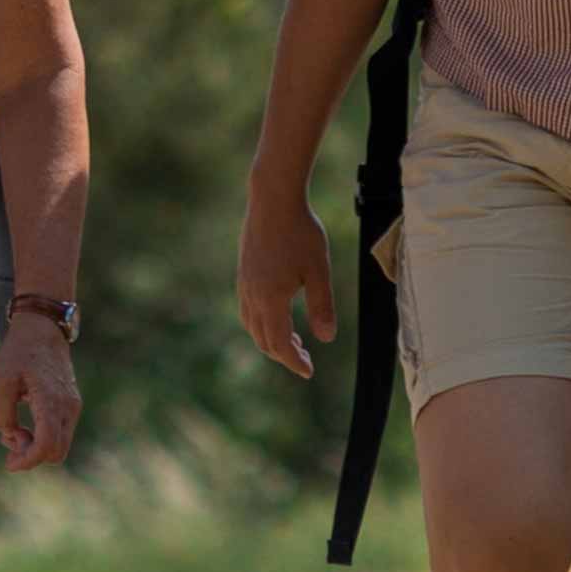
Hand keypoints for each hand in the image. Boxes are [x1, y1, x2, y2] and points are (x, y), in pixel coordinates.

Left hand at [0, 304, 84, 471]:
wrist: (42, 328)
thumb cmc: (19, 352)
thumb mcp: (0, 381)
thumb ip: (2, 414)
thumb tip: (10, 435)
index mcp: (51, 402)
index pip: (46, 447)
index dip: (27, 461)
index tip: (8, 463)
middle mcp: (68, 408)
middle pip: (56, 453)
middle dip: (31, 455)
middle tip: (9, 439)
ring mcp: (72, 406)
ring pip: (59, 445)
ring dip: (36, 447)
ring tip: (14, 429)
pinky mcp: (71, 404)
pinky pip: (59, 433)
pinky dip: (42, 437)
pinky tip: (24, 423)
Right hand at [237, 187, 340, 380]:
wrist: (273, 199)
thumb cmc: (301, 232)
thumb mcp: (319, 270)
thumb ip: (322, 306)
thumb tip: (327, 338)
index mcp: (272, 299)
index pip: (280, 344)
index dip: (294, 362)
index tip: (308, 372)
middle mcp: (253, 296)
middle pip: (264, 340)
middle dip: (284, 354)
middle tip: (306, 358)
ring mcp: (245, 284)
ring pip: (253, 326)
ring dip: (271, 340)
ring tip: (295, 340)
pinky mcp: (244, 273)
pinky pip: (248, 310)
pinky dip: (262, 324)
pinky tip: (278, 314)